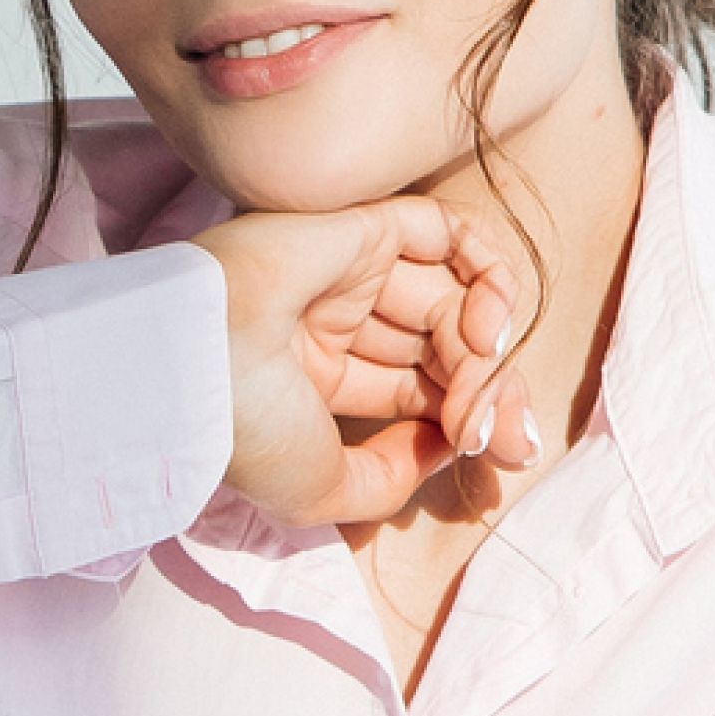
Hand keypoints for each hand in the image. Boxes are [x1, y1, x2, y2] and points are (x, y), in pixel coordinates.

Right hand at [189, 197, 532, 526]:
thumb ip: (390, 475)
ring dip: (489, 349)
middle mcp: (337, 320)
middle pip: (443, 349)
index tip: (503, 458)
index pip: (416, 391)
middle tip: (513, 439)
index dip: (466, 421)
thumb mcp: (320, 489)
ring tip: (483, 387)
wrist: (201, 354)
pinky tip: (487, 328)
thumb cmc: (248, 428)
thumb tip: (449, 444)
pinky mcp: (366, 227)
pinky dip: (486, 276)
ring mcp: (353, 271)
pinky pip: (449, 235)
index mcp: (316, 376)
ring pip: (453, 301)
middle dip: (490, 394)